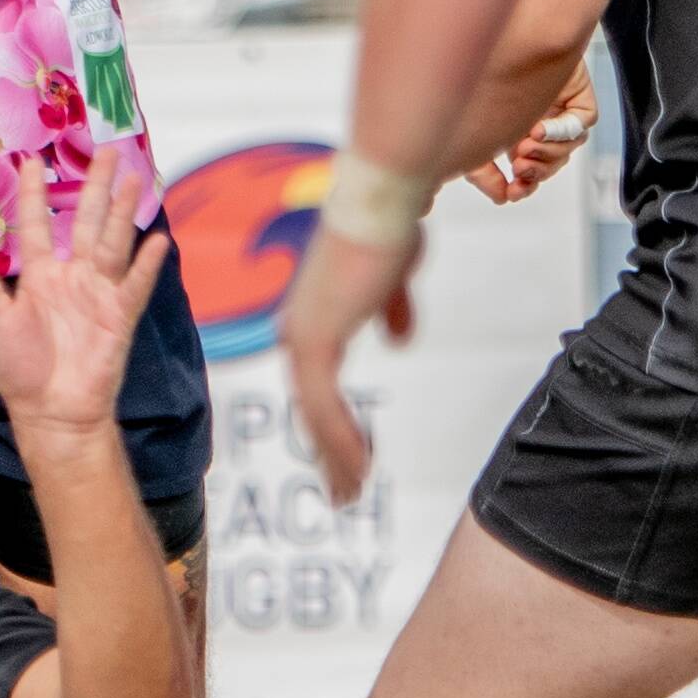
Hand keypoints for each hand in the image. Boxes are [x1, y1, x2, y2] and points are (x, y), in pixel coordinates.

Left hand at [0, 147, 165, 435]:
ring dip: (124, 212)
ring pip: (115, 242)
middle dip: (98, 187)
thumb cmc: (20, 372)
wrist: (53, 413)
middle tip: (108, 152)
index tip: (32, 160)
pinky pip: (136, 284)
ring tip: (135, 179)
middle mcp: (71, 278)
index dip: (36, 194)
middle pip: (88, 222)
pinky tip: (157, 238)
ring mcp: (99, 294)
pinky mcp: (120, 315)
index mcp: (38, 277)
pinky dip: (146, 263)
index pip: (38, 225)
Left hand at [281, 203, 413, 505]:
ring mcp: (304, 339)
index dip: (330, 428)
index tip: (346, 461)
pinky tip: (358, 467)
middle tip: (342, 495)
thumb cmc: (387, 230)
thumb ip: (391, 311)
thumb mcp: (393, 280)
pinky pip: (326, 407)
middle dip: (329, 456)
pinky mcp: (318, 342)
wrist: (380, 202)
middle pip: (311, 411)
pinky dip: (341, 440)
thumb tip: (398, 340)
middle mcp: (299, 333)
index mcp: (312, 321)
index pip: (316, 388)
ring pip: (315, 418)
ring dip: (335, 459)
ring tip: (351, 494)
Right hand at [465, 64, 597, 206]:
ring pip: (567, 149)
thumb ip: (483, 171)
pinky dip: (562, 132)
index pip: (529, 171)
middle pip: (551, 164)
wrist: (502, 39)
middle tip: (519, 168)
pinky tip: (539, 128)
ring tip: (524, 147)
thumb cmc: (482, 79)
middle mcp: (541, 124)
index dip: (524, 185)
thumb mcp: (473, 136)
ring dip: (547, 154)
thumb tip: (502, 197)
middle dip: (537, 171)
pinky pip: (581, 125)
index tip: (511, 192)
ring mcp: (561, 111)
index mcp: (516, 134)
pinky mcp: (578, 96)